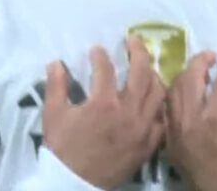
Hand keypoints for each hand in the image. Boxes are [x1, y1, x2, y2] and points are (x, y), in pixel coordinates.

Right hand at [41, 36, 166, 189]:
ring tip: (146, 67)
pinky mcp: (149, 144)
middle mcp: (128, 111)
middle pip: (142, 72)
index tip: (97, 49)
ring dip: (153, 75)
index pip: (106, 68)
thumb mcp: (53, 114)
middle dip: (138, 51)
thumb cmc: (63, 148)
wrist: (74, 182)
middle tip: (133, 40)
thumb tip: (55, 63)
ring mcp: (142, 128)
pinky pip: (162, 119)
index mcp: (103, 102)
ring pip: (158, 93)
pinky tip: (154, 99)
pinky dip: (159, 106)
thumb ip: (56, 86)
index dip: (100, 55)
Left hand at [163, 51, 216, 190]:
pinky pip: (166, 111)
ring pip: (173, 92)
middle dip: (201, 61)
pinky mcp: (169, 141)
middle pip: (190, 78)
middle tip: (212, 57)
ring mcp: (177, 130)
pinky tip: (183, 94)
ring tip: (196, 72)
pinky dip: (174, 97)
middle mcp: (192, 119)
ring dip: (184, 76)